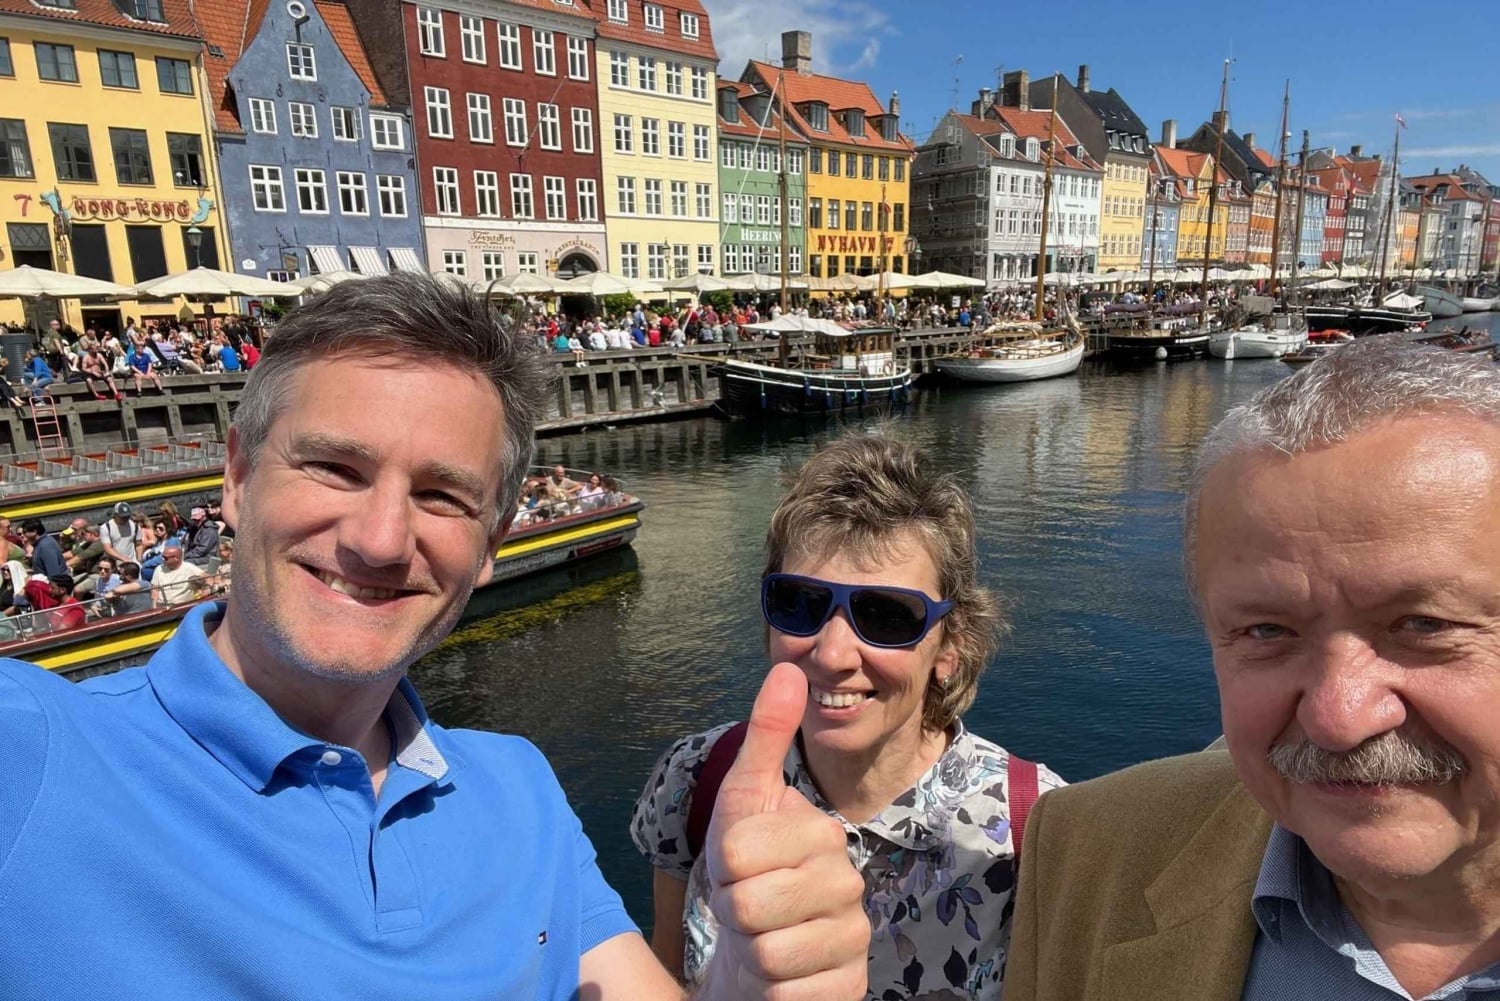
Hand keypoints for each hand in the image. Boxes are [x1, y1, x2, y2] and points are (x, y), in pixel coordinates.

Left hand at [699, 663, 868, 1000]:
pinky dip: (770, 990)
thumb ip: (766, 737)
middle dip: (731, 910)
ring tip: (761, 937)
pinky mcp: (848, 989)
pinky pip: (789, 993)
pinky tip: (781, 976)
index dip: (722, 866)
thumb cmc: (747, 873)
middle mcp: (847, 883)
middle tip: (746, 906)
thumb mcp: (743, 801)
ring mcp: (852, 938)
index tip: (738, 868)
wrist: (754, 952)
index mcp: (822, 834)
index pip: (738, 850)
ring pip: (766, 952)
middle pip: (749, 902)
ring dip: (748, 951)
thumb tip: (786, 667)